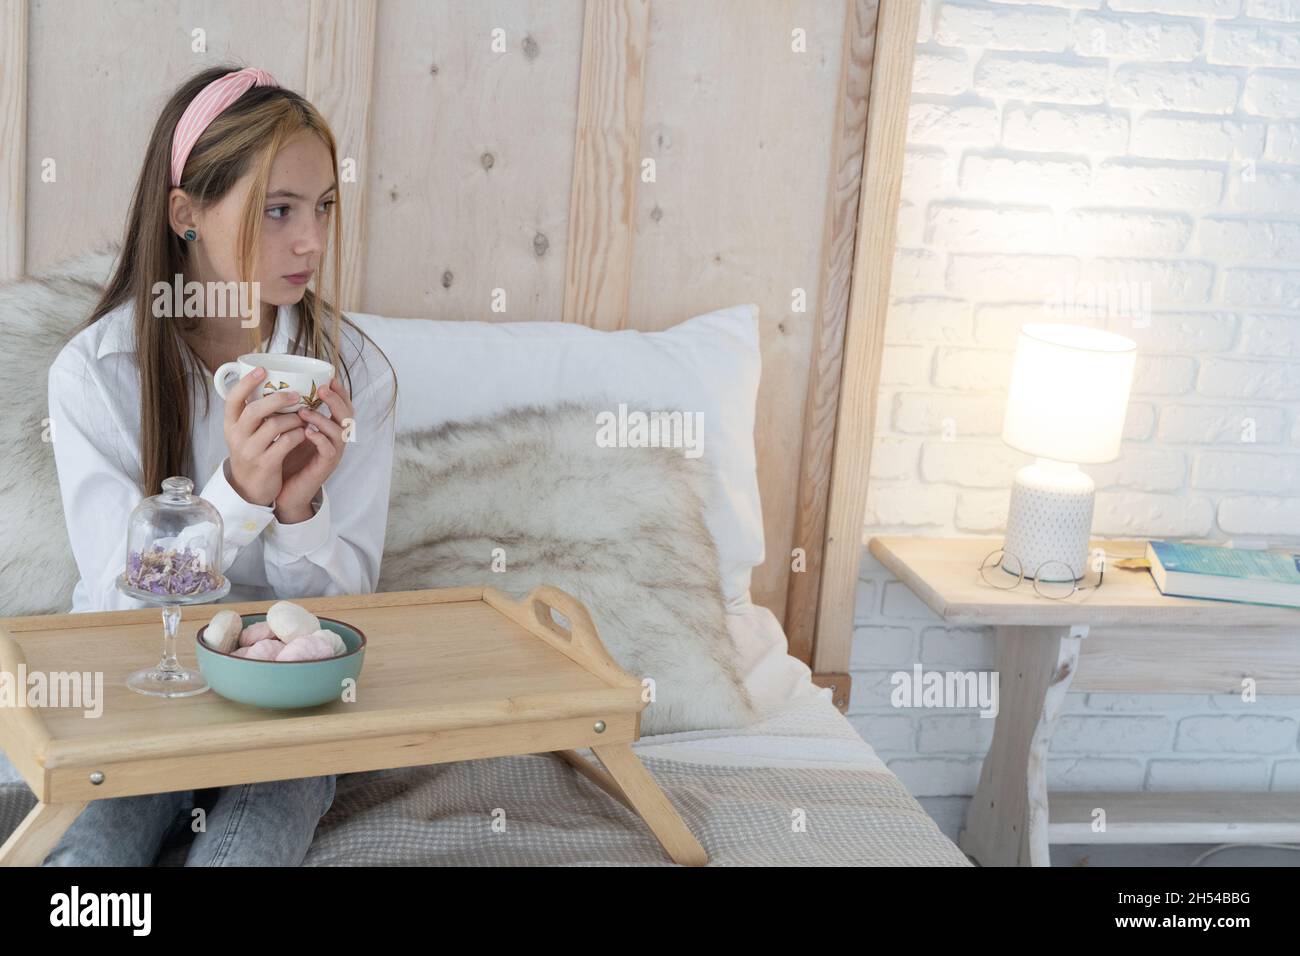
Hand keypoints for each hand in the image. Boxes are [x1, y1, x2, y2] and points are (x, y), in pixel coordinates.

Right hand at [223, 367, 310, 506]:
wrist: (249, 488)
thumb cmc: (252, 451)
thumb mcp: (244, 431)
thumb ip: (253, 411)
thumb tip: (272, 381)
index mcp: (230, 423)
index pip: (232, 398)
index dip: (246, 383)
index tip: (262, 370)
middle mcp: (236, 436)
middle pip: (254, 410)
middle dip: (278, 399)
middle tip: (296, 394)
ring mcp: (250, 451)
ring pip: (273, 426)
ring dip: (293, 418)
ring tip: (304, 416)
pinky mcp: (265, 464)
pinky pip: (285, 443)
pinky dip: (298, 434)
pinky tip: (304, 432)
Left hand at [274, 375, 353, 521]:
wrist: (284, 490)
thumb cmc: (287, 457)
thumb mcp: (289, 430)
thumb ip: (292, 412)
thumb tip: (280, 386)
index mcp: (330, 428)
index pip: (343, 405)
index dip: (340, 391)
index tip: (329, 376)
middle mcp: (336, 439)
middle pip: (347, 416)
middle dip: (336, 400)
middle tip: (321, 389)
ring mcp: (333, 453)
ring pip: (339, 432)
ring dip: (323, 419)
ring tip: (304, 412)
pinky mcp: (325, 467)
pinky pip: (329, 450)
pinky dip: (320, 439)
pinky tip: (307, 433)